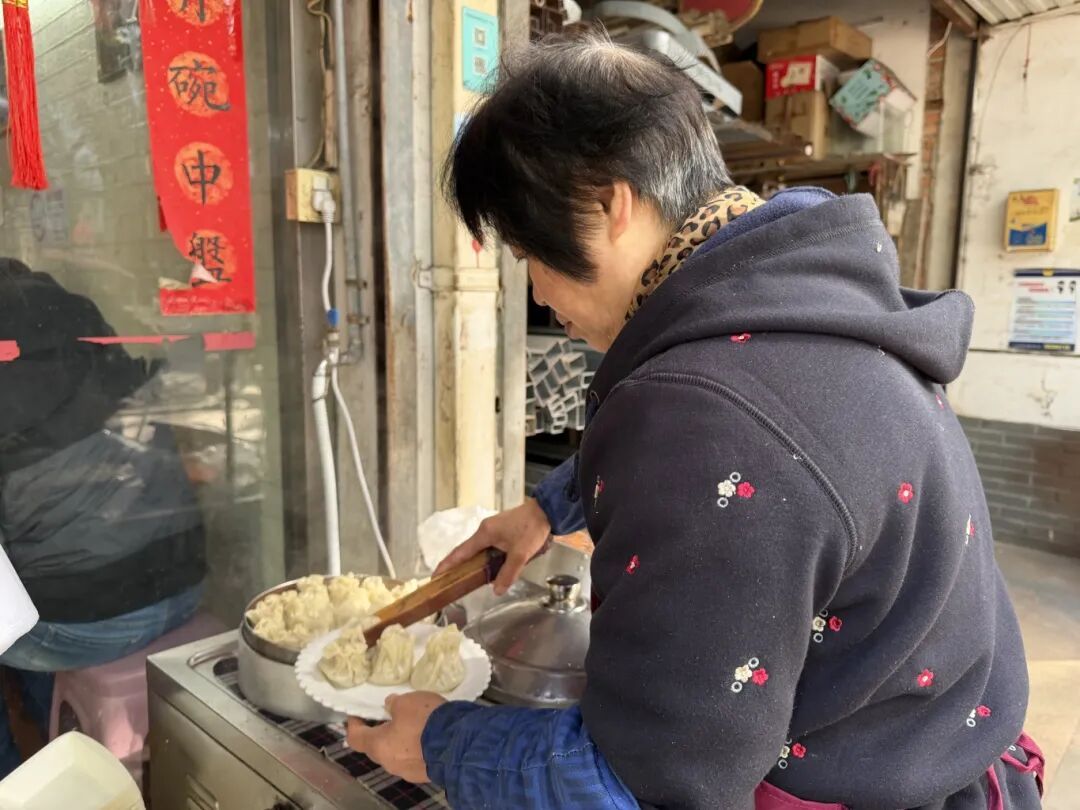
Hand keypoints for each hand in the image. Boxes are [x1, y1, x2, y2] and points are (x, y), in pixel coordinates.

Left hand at [347, 692, 445, 783]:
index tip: (358, 715)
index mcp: (379, 746)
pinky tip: (429, 736)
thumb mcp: (407, 702)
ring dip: (401, 742)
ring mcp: (408, 772)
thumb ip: (394, 704)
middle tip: (390, 717)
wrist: (458, 744)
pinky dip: (417, 748)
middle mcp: (390, 763)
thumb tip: (390, 706)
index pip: (356, 738)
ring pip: (397, 755)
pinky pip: (415, 759)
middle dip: (381, 733)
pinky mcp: (425, 774)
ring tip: (415, 725)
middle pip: (377, 748)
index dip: (354, 725)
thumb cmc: (425, 721)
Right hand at [434, 498, 550, 594]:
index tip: (435, 576)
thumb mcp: (521, 554)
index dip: (447, 565)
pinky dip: (485, 559)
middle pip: (467, 552)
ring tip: (468, 579)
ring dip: (474, 563)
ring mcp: (492, 529)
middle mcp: (484, 530)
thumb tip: (496, 590)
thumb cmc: (532, 528)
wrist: (546, 511)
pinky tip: (490, 569)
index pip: (460, 552)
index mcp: (484, 533)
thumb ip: (508, 573)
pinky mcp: (501, 531)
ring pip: (478, 550)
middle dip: (458, 567)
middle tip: (450, 582)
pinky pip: (487, 547)